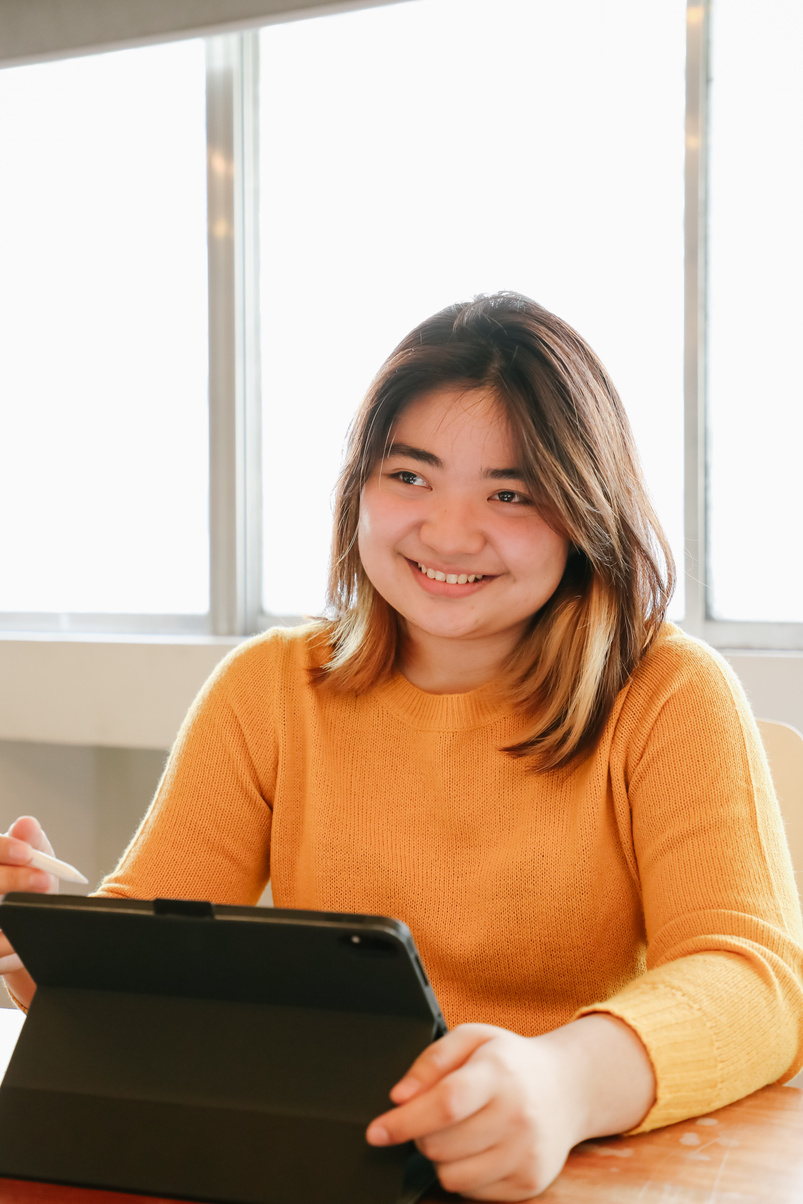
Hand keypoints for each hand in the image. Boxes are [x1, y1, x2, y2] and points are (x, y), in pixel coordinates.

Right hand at [0, 816, 57, 976]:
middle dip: (13, 878)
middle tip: (44, 881)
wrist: (25, 933)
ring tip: (36, 911)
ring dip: (12, 911)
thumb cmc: (27, 888)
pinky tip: (17, 940)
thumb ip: (30, 841)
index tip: (27, 853)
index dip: (3, 848)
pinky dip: (4, 943)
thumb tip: (27, 824)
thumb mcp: (33, 862)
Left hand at [366, 1023, 582, 1199]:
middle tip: (432, 1117)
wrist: (567, 1088)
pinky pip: (473, 1192)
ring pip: (452, 1175)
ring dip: (441, 1157)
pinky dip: (463, 1173)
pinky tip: (478, 1148)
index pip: (445, 1104)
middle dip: (420, 1135)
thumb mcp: (472, 1037)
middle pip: (442, 1144)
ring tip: (458, 1132)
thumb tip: (399, 1096)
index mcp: (499, 1073)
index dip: (404, 1121)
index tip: (376, 1131)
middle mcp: (517, 1115)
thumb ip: (432, 1060)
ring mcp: (526, 1153)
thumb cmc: (510, 1061)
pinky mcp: (530, 1181)